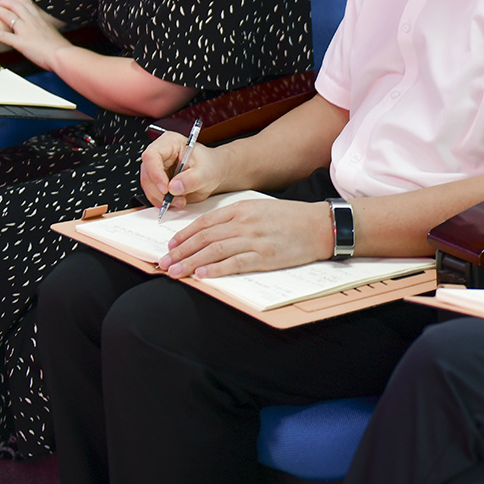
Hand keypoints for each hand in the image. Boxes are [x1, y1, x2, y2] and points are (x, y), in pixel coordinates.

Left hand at [0, 0, 65, 68]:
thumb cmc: (60, 47)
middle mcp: (32, 21)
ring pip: (8, 16)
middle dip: (2, 1)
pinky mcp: (21, 42)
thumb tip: (43, 31)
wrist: (63, 55)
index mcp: (40, 19)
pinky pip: (4, 36)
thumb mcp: (53, 33)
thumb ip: (45, 29)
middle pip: (14, 6)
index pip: (25, 3)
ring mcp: (25, 31)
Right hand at [140, 130, 220, 209]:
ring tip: (180, 201)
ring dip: (161, 198)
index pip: (152, 156)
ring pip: (148, 186)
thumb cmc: (210, 165)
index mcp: (170, 143)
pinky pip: (152, 194)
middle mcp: (160, 154)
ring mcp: (157, 168)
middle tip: (177, 199)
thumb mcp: (206, 172)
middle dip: (160, 191)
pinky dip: (162, 201)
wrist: (213, 173)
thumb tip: (174, 187)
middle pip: (147, 173)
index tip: (166, 188)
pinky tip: (175, 202)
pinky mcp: (157, 181)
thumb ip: (191, 179)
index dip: (155, 173)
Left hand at [161, 198, 332, 277]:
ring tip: (176, 272)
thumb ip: (236, 218)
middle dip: (181, 252)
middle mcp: (244, 223)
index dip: (184, 235)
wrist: (319, 225)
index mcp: (241, 209)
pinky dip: (216, 269)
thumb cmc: (290, 218)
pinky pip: (234, 263)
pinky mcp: (264, 256)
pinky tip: (202, 274)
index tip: (170, 246)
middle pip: (204, 238)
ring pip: (214, 251)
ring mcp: (254, 239)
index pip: (204, 222)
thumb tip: (211, 231)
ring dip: (191, 262)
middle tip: (164, 263)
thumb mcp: (259, 209)